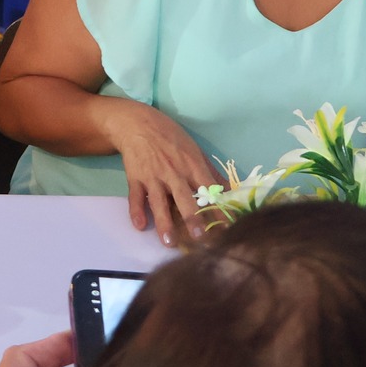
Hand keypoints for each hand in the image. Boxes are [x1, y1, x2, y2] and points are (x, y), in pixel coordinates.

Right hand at [107, 101, 218, 246]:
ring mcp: (153, 176)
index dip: (218, 210)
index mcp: (192, 166)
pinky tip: (139, 226)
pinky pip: (135, 197)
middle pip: (184, 199)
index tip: (227, 229)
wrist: (138, 123)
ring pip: (158, 202)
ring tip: (169, 242)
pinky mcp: (135, 177)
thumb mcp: (195, 150)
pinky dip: (136, 211)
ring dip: (164, 222)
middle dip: (192, 219)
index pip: (209, 192)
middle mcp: (173, 173)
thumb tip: (230, 192)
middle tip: (200, 239)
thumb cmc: (171, 137)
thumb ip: (211, 173)